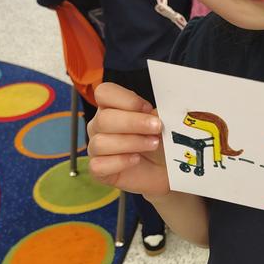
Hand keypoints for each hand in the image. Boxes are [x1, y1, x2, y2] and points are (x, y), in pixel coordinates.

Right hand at [87, 82, 169, 196]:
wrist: (166, 169)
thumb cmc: (160, 142)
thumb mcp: (161, 124)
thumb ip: (154, 114)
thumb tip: (154, 113)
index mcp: (111, 107)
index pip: (104, 93)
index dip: (126, 99)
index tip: (148, 108)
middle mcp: (99, 126)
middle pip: (104, 119)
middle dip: (134, 123)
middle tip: (157, 127)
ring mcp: (97, 148)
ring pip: (100, 142)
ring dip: (131, 142)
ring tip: (152, 144)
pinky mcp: (99, 170)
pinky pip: (98, 165)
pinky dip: (120, 162)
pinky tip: (136, 159)